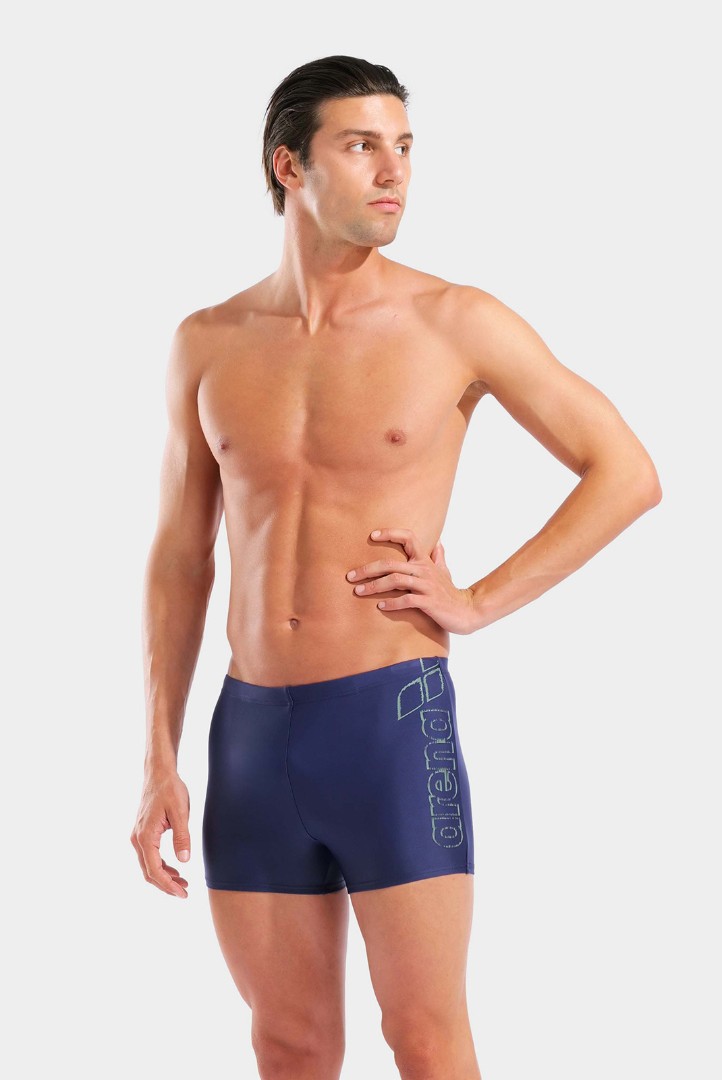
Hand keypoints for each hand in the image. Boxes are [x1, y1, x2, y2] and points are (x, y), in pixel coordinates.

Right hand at [130, 770, 190, 897]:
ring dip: (164, 877)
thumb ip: (182, 836)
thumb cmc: (170, 789)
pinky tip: (175, 869)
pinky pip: (150, 856)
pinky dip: (161, 866)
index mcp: (145, 836)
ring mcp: (138, 836)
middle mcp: (137, 839)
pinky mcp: (143, 833)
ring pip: (148, 866)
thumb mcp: (180, 811)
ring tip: (183, 883)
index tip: (183, 894)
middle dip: (166, 885)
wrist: (159, 773)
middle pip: (148, 872)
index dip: (168, 885)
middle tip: (185, 893)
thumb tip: (184, 860)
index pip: (154, 870)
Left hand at [346, 527, 477, 634]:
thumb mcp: (444, 572)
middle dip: (368, 569)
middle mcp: (424, 570)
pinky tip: (380, 606)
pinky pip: (406, 600)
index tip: (372, 535)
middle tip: (350, 576)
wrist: (466, 611)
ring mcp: (427, 586)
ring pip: (395, 581)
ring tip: (358, 591)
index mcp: (425, 561)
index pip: (409, 538)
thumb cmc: (450, 592)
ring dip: (374, 586)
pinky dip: (391, 603)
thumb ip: (438, 557)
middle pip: (391, 563)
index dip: (391, 533)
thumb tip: (437, 542)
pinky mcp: (429, 602)